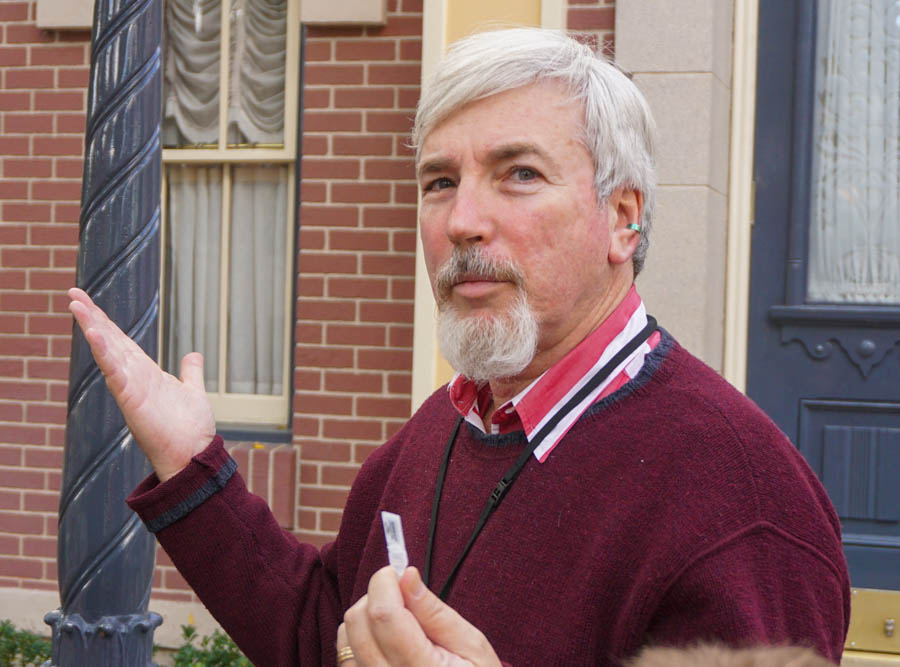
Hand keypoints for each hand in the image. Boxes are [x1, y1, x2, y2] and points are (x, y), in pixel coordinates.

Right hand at [68, 287, 215, 480]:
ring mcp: (130, 388)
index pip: (121, 340)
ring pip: (108, 352)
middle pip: (109, 341)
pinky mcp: (131, 399)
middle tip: (72, 293)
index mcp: (146, 373)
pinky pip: (115, 372)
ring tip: (78, 306)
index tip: (87, 301)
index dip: (105, 321)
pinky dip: (105, 353)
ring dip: (93, 328)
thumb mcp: (192, 390)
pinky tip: (94, 334)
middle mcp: (134, 377)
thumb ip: (190, 372)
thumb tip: (193, 355)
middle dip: (92, 317)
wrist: (193, 455)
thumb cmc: (190, 429)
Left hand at [338, 566, 500, 666]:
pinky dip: (358, 639)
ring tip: (395, 623)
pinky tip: (384, 642)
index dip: (385, 583)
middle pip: (358, 623)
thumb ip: (435, 611)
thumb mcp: (471, 645)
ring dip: (365, 618)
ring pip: (345, 638)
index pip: (384, 615)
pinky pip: (345, 657)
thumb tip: (406, 575)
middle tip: (402, 598)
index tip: (397, 573)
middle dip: (375, 596)